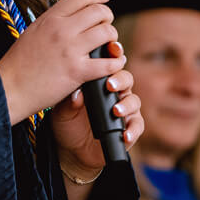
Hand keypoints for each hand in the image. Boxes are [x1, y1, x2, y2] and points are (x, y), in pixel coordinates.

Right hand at [0, 0, 124, 124]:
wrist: (10, 88)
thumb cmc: (18, 64)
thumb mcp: (33, 32)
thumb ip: (53, 22)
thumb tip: (71, 16)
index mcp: (50, 18)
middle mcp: (61, 30)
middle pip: (99, 11)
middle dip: (108, 18)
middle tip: (106, 26)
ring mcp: (70, 50)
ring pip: (107, 33)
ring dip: (113, 40)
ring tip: (109, 47)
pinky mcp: (77, 71)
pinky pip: (109, 62)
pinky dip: (116, 63)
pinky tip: (112, 65)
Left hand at [51, 49, 143, 172]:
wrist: (69, 148)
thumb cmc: (66, 121)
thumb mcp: (61, 110)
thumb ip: (68, 101)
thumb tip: (77, 93)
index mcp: (99, 81)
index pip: (109, 64)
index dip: (114, 55)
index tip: (112, 50)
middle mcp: (115, 93)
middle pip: (125, 79)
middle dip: (120, 80)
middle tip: (110, 85)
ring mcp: (124, 110)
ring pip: (134, 101)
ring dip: (126, 105)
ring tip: (116, 111)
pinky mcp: (129, 128)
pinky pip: (137, 126)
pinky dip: (133, 129)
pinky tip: (125, 134)